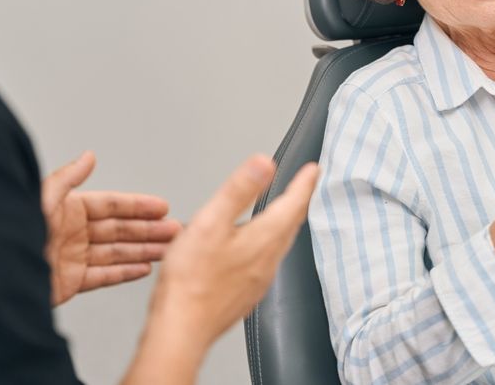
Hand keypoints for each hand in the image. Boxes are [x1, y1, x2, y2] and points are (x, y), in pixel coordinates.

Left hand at [42, 152, 181, 306]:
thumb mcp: (42, 199)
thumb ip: (68, 179)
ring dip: (143, 250)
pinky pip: (103, 276)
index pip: (111, 206)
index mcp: (68, 210)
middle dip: (149, 229)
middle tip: (175, 229)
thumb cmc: (10, 233)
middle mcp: (72, 233)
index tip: (162, 206)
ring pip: (116, 252)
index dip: (138, 206)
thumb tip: (88, 156)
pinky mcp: (69, 282)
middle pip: (119, 229)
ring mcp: (72, 258)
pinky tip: (143, 268)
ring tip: (168, 249)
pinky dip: (125, 272)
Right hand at [126, 155, 318, 383]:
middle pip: (291, 224)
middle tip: (304, 186)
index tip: (313, 169)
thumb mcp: (211, 223)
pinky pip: (266, 262)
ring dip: (285, 223)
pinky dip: (268, 244)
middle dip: (298, 201)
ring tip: (284, 211)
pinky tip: (255, 247)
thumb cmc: (191, 282)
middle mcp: (267, 261)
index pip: (293, 204)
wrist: (181, 331)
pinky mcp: (245, 294)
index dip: (304, 183)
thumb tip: (263, 164)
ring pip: (279, 244)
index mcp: (263, 239)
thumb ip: (239, 190)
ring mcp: (258, 281)